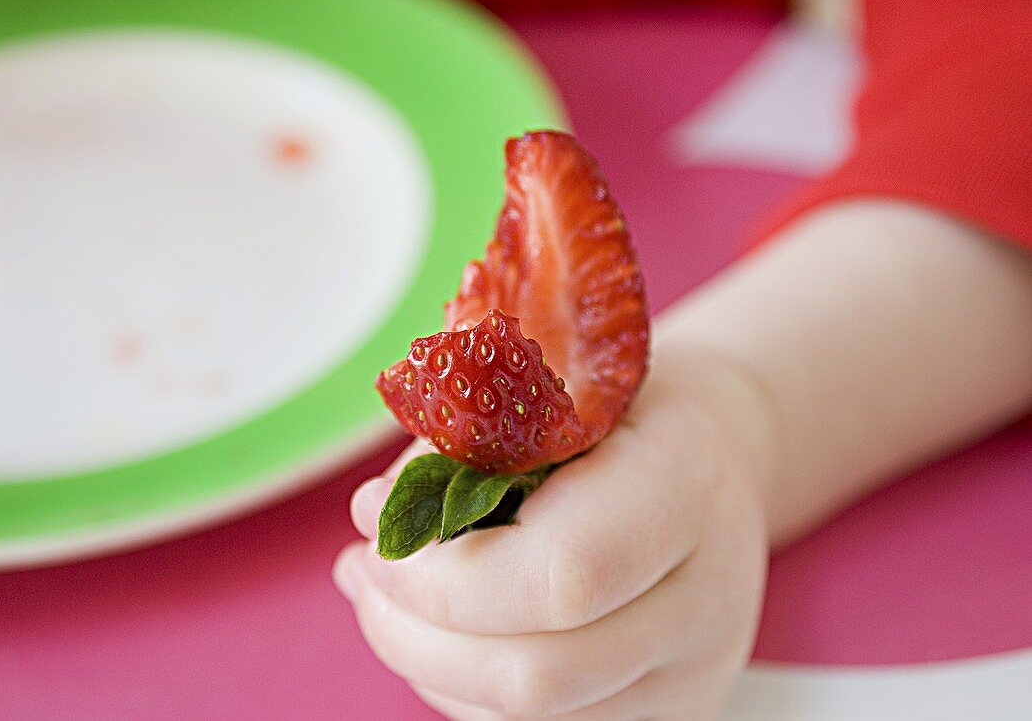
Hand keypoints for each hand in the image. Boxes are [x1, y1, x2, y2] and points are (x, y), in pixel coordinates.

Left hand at [334, 356, 771, 719]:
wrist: (712, 461)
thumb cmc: (618, 415)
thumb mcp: (552, 386)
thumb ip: (471, 444)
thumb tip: (379, 515)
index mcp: (686, 485)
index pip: (563, 571)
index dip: (444, 570)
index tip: (374, 523)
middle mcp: (708, 597)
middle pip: (539, 672)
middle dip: (414, 630)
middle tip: (361, 570)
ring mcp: (696, 671)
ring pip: (530, 719)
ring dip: (424, 661)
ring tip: (378, 594)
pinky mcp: (671, 711)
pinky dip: (462, 685)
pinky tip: (433, 630)